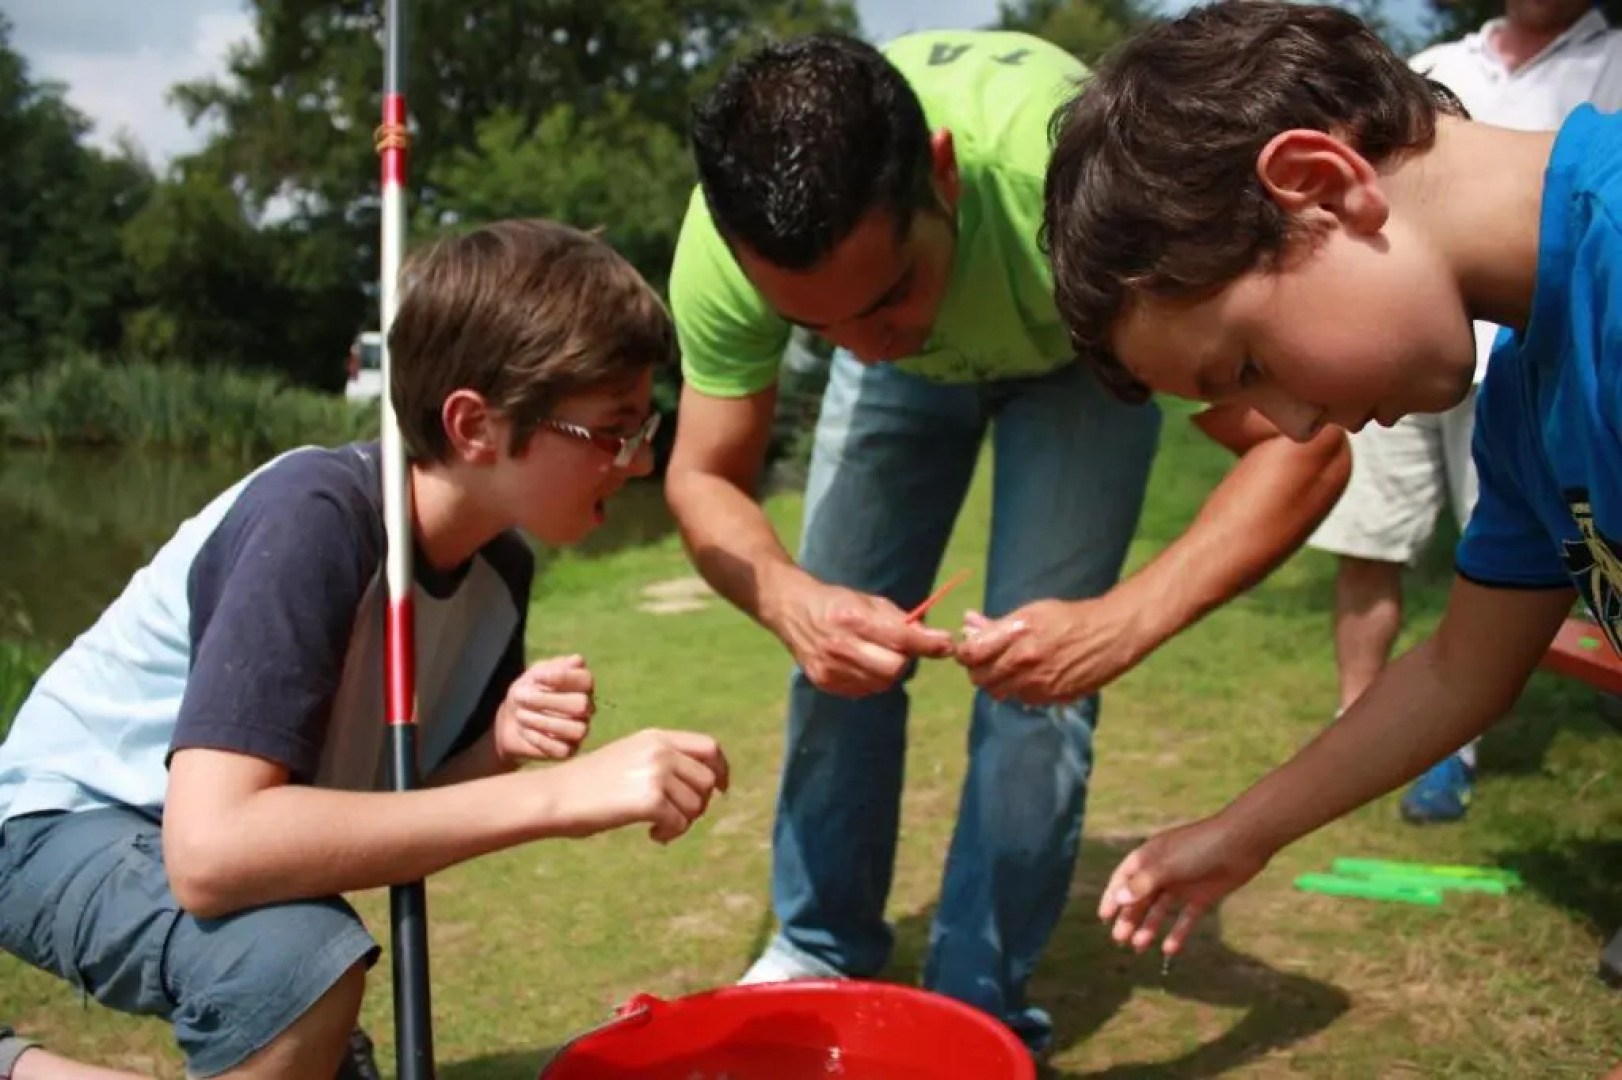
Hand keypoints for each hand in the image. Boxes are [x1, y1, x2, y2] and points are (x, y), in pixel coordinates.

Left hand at [494, 654, 594, 764]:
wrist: (507, 724)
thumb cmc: (523, 695)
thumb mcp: (531, 677)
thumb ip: (551, 668)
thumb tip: (577, 661)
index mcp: (581, 686)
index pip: (585, 679)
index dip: (562, 677)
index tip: (536, 677)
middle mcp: (586, 708)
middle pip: (581, 705)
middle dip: (548, 700)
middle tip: (521, 698)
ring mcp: (579, 730)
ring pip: (576, 729)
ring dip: (543, 721)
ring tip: (520, 716)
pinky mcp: (569, 751)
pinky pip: (562, 749)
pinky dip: (539, 739)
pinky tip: (525, 731)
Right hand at [544, 729, 729, 842]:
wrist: (556, 796)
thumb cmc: (588, 784)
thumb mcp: (629, 758)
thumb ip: (663, 762)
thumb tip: (705, 787)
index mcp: (656, 737)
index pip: (709, 746)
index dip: (721, 769)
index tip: (722, 789)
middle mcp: (660, 750)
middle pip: (707, 780)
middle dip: (699, 804)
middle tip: (677, 818)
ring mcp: (656, 773)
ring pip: (696, 805)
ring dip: (682, 822)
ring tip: (657, 827)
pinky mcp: (650, 800)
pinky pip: (680, 823)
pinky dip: (670, 834)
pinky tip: (652, 834)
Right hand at [773, 581, 954, 697]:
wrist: (791, 610)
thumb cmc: (837, 602)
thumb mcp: (869, 601)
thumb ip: (902, 621)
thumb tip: (936, 641)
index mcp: (853, 618)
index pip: (901, 638)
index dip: (928, 644)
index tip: (947, 644)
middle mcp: (841, 646)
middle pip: (895, 668)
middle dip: (905, 659)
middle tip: (901, 648)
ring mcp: (831, 668)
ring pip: (882, 683)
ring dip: (889, 670)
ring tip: (877, 653)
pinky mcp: (825, 682)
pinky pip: (865, 690)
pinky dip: (872, 679)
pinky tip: (861, 663)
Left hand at [953, 596, 1148, 704]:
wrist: (1110, 635)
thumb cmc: (1068, 618)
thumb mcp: (1031, 612)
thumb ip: (997, 624)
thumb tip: (967, 622)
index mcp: (1017, 639)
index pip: (970, 655)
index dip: (964, 653)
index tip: (968, 650)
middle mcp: (1026, 666)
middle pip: (980, 679)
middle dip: (978, 670)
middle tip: (987, 660)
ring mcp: (1040, 686)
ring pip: (1000, 693)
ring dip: (999, 682)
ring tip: (1011, 667)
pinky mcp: (1053, 699)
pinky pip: (1023, 699)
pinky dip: (1021, 690)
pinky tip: (1032, 676)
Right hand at [1099, 813, 1271, 955]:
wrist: (1242, 843)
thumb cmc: (1200, 847)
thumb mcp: (1168, 865)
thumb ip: (1144, 883)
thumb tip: (1120, 899)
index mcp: (1150, 856)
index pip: (1124, 878)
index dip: (1113, 896)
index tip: (1104, 918)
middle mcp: (1163, 871)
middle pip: (1141, 897)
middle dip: (1129, 918)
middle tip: (1119, 940)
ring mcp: (1183, 885)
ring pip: (1160, 910)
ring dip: (1149, 927)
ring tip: (1139, 947)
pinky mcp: (1202, 897)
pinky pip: (1185, 918)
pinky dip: (1177, 933)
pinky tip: (1168, 950)